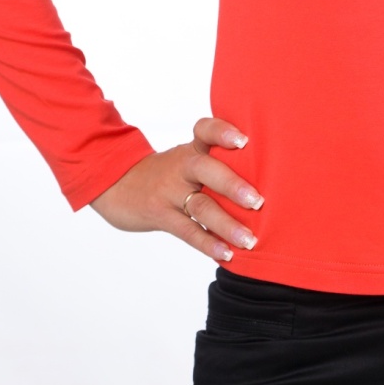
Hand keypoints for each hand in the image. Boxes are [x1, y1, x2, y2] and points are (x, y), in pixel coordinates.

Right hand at [90, 116, 262, 262]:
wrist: (116, 184)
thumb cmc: (166, 173)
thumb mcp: (186, 158)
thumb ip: (217, 163)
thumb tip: (266, 179)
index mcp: (192, 149)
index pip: (205, 130)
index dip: (223, 132)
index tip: (244, 140)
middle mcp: (182, 166)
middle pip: (206, 169)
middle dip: (233, 186)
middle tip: (258, 201)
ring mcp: (169, 191)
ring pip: (200, 206)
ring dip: (227, 224)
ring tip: (249, 239)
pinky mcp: (160, 215)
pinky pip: (187, 231)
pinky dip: (209, 244)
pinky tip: (226, 254)